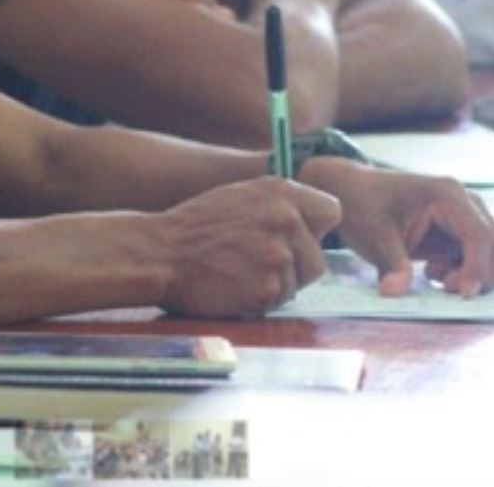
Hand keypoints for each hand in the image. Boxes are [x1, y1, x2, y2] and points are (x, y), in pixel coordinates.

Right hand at [150, 178, 340, 316]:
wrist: (161, 253)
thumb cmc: (198, 226)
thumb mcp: (242, 195)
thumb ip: (282, 204)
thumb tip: (320, 221)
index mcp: (281, 192)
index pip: (332, 212)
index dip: (316, 230)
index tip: (298, 238)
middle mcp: (285, 219)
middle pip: (318, 258)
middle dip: (296, 267)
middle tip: (259, 264)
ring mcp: (278, 255)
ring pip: (299, 282)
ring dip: (276, 284)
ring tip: (241, 272)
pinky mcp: (267, 288)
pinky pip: (278, 301)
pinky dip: (260, 300)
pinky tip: (234, 286)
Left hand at [299, 159, 493, 298]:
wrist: (354, 192)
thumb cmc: (363, 207)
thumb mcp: (373, 237)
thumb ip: (390, 265)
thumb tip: (394, 292)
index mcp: (447, 196)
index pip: (479, 236)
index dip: (477, 269)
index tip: (462, 295)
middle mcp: (467, 203)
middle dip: (482, 275)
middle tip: (443, 285)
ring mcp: (469, 217)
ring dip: (477, 276)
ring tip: (437, 277)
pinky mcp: (464, 231)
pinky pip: (484, 259)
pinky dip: (469, 273)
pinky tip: (434, 271)